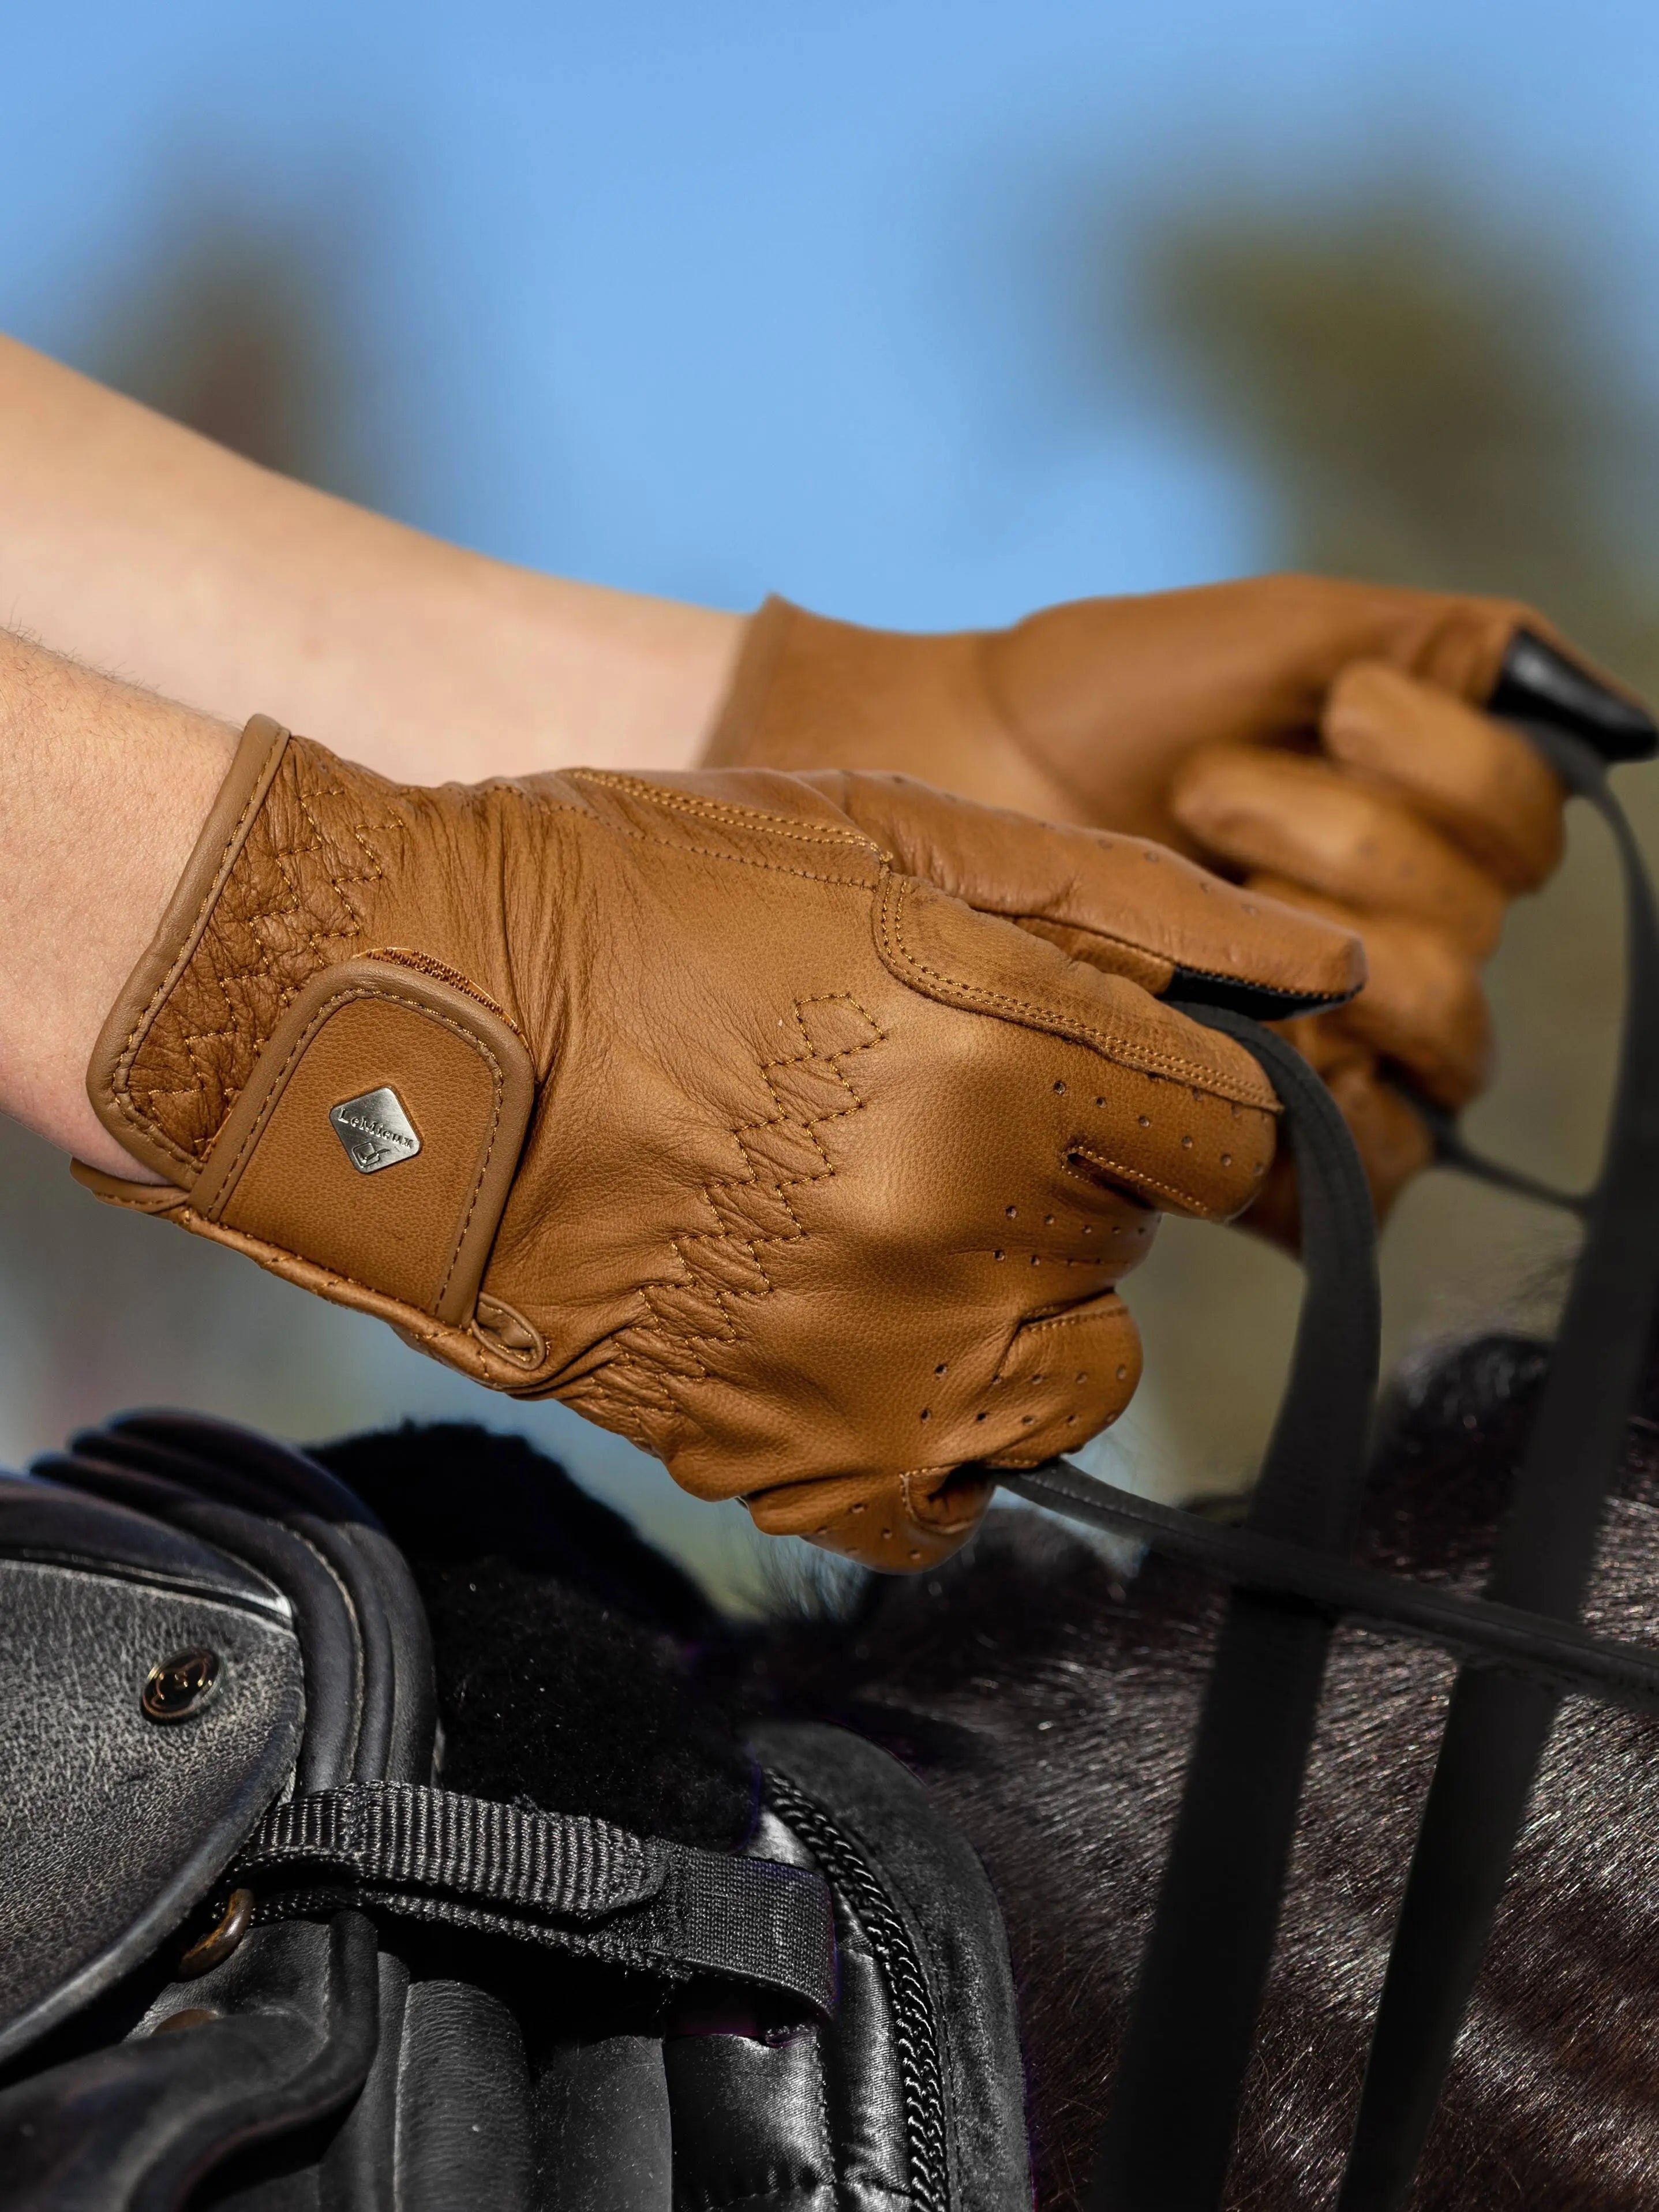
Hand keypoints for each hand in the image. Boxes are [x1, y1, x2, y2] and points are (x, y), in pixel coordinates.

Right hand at [78, 720, 1355, 1567]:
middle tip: (921, 1110)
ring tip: (886, 1227)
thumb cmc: (635, 902)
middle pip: (1138, 1238)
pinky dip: (926, 1434)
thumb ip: (1123, 902)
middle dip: (1070, 1177)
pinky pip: (951, 1506)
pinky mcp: (786, 1456)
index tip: (1107, 1087)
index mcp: (1000, 1049)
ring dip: (1019, 1311)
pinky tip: (844, 1334)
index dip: (1177, 1099)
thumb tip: (1320, 966)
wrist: (404, 1032)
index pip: (1232, 1129)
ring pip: (1072, 1382)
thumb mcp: (884, 835)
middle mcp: (958, 1220)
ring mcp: (873, 1357)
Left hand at [706, 576, 1651, 1231]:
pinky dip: (1324, 1096)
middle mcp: (1400, 951)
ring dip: (1304, 944)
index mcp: (1422, 837)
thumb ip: (1454, 652)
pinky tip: (1220, 1026)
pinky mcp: (1272, 1144)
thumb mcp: (1291, 635)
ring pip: (1436, 1038)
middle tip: (1204, 797)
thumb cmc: (1102, 706)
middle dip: (1337, 846)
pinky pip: (1380, 1164)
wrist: (949, 785)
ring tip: (1176, 893)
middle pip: (1473, 941)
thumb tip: (1613, 711)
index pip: (1528, 836)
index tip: (1322, 711)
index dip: (1439, 770)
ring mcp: (1340, 1054)